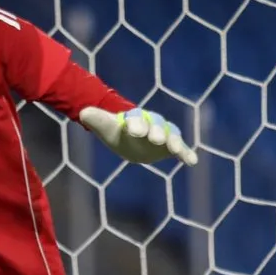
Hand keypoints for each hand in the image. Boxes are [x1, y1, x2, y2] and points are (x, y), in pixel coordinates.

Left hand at [80, 106, 198, 166]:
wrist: (131, 139)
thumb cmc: (118, 132)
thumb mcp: (106, 127)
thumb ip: (98, 119)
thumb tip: (83, 113)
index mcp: (135, 118)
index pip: (136, 118)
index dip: (135, 123)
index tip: (132, 129)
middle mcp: (152, 124)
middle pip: (155, 125)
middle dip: (154, 131)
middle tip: (153, 138)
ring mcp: (163, 135)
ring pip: (170, 135)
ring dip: (172, 141)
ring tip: (174, 149)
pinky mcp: (171, 147)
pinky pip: (181, 149)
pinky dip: (187, 154)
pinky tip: (192, 162)